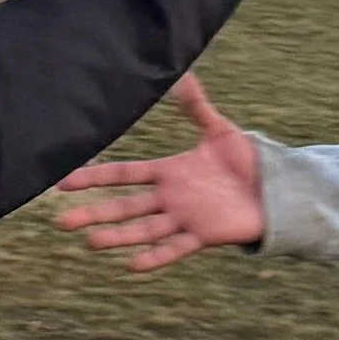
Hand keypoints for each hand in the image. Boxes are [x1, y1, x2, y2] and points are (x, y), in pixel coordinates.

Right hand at [54, 70, 262, 270]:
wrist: (277, 189)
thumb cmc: (249, 160)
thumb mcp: (220, 131)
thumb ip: (197, 106)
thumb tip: (181, 74)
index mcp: (169, 172)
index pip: (124, 174)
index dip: (94, 177)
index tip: (64, 181)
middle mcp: (170, 198)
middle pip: (124, 206)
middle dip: (93, 213)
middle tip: (61, 221)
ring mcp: (184, 218)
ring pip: (143, 229)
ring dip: (117, 236)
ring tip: (90, 242)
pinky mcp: (204, 236)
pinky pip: (175, 248)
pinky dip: (155, 257)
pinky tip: (131, 265)